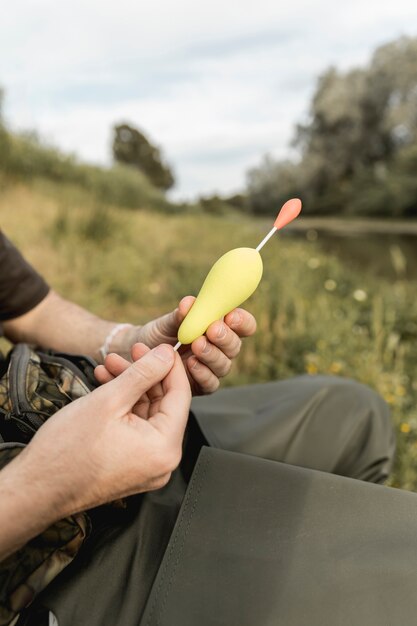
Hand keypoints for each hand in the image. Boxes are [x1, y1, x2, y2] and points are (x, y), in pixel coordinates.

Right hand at [19, 344, 190, 517]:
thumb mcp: (109, 400)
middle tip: (129, 351)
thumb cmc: (67, 452)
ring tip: (109, 365)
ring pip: (148, 414)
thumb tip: (165, 355)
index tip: (160, 346)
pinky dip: (124, 406)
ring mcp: (148, 466)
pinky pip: (137, 429)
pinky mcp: (133, 466)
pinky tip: (107, 385)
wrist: (37, 488)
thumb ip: (143, 374)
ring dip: (131, 387)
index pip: (180, 396)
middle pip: (164, 404)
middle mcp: (162, 462)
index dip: (169, 366)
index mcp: (164, 448)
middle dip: (144, 374)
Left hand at [121, 297, 256, 395]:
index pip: (243, 326)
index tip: (230, 316)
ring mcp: (211, 369)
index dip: (242, 321)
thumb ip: (180, 315)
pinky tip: (191, 363)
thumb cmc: (157, 335)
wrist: (136, 355)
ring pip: (223, 365)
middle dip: (225, 337)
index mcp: (220, 328)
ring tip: (197, 345)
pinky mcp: (200, 387)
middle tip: (212, 330)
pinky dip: (202, 373)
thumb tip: (189, 303)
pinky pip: (210, 384)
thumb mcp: (166, 323)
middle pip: (235, 346)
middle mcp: (220, 350)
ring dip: (212, 354)